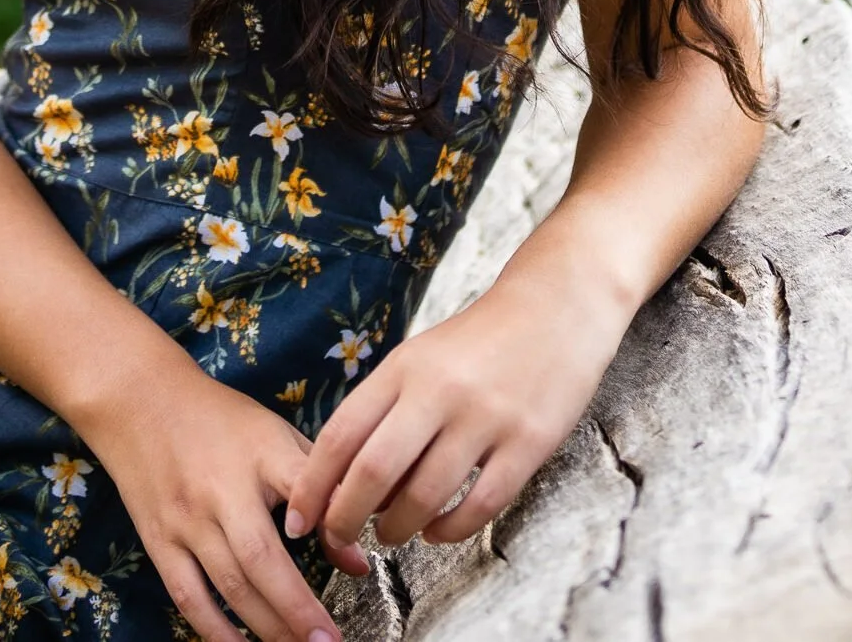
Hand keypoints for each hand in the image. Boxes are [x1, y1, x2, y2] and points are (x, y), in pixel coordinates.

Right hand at [85, 358, 369, 641]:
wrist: (140, 398)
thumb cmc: (220, 419)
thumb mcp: (275, 435)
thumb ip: (317, 490)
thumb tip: (358, 561)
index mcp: (260, 451)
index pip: (300, 486)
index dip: (327, 525)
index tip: (356, 568)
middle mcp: (222, 489)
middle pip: (261, 557)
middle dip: (297, 609)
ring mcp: (186, 518)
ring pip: (229, 585)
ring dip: (266, 628)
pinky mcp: (159, 541)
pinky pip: (188, 595)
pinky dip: (214, 631)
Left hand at [282, 264, 628, 557]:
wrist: (554, 308)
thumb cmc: (477, 343)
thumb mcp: (420, 359)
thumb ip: (386, 411)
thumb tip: (347, 482)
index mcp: (404, 367)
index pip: (342, 433)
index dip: (313, 484)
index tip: (297, 519)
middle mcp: (439, 391)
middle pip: (373, 471)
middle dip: (345, 517)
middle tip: (337, 541)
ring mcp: (485, 418)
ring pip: (423, 496)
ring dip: (397, 529)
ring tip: (389, 534)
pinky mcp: (527, 444)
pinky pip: (479, 506)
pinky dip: (449, 530)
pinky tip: (437, 531)